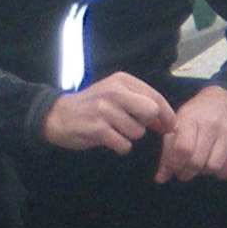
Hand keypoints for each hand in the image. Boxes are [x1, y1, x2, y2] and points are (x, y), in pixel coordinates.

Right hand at [39, 74, 176, 154]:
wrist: (58, 115)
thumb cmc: (92, 105)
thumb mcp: (115, 93)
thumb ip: (141, 102)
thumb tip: (168, 122)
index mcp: (122, 81)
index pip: (156, 97)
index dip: (167, 115)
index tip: (168, 126)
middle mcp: (114, 92)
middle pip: (151, 112)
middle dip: (148, 124)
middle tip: (137, 126)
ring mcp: (105, 111)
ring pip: (138, 132)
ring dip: (130, 136)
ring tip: (115, 130)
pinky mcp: (98, 130)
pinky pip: (124, 145)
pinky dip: (120, 146)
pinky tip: (109, 139)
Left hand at [156, 81, 226, 183]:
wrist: (221, 101)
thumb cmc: (193, 117)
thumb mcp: (176, 126)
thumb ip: (167, 152)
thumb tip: (160, 179)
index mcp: (190, 118)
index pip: (183, 148)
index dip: (175, 164)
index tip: (173, 167)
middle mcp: (211, 124)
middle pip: (197, 161)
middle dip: (186, 172)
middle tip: (183, 172)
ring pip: (214, 166)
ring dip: (203, 172)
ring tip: (199, 166)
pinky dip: (221, 173)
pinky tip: (214, 166)